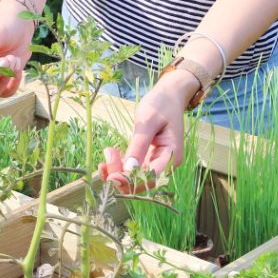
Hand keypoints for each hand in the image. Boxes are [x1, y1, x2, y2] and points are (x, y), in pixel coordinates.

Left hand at [98, 71, 196, 190]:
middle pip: (140, 181)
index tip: (111, 175)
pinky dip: (119, 166)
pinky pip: (132, 168)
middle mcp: (165, 164)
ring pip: (134, 177)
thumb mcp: (147, 122)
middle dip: (120, 174)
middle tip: (106, 157)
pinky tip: (107, 158)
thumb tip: (129, 169)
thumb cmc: (161, 104)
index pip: (150, 178)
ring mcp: (156, 162)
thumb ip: (139, 145)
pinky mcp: (147, 158)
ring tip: (107, 153)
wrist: (168, 95)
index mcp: (171, 156)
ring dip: (117, 170)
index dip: (130, 181)